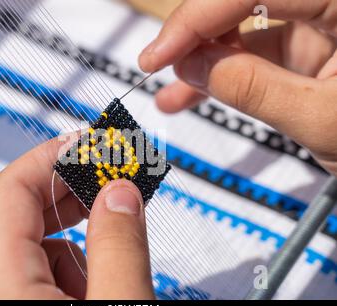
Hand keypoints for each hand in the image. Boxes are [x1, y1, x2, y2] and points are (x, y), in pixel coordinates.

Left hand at [0, 136, 153, 298]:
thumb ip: (120, 248)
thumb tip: (120, 193)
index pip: (10, 190)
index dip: (52, 156)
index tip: (87, 142)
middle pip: (18, 214)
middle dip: (70, 193)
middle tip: (110, 180)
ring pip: (31, 245)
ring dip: (74, 239)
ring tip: (111, 252)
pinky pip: (34, 272)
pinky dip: (68, 268)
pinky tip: (95, 287)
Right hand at [139, 0, 336, 175]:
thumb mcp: (321, 120)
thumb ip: (252, 88)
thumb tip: (191, 65)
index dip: (197, 17)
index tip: (159, 52)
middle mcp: (331, 3)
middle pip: (244, 1)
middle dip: (197, 34)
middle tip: (161, 64)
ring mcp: (319, 25)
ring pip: (243, 29)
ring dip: (202, 60)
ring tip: (171, 90)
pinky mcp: (306, 49)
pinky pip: (251, 55)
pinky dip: (221, 77)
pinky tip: (190, 96)